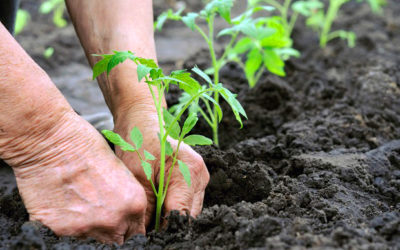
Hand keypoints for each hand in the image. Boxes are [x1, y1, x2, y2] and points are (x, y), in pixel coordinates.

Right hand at [7, 111, 146, 243]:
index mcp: (134, 204)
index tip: (120, 226)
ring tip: (78, 207)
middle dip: (110, 232)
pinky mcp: (59, 230)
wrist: (51, 141)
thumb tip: (125, 216)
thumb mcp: (120, 171)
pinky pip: (66, 238)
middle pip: (116, 242)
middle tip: (98, 216)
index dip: (127, 229)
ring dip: (88, 229)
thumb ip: (126, 199)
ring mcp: (86, 228)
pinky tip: (62, 206)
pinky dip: (64, 227)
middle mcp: (114, 221)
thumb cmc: (86, 146)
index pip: (137, 234)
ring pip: (92, 241)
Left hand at [113, 104, 209, 226]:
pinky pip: (185, 203)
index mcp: (190, 172)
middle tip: (145, 229)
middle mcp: (201, 176)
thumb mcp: (137, 177)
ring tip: (149, 218)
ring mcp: (200, 178)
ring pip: (188, 212)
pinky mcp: (194, 180)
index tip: (147, 237)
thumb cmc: (138, 142)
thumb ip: (146, 208)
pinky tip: (156, 207)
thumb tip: (145, 235)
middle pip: (188, 216)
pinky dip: (171, 209)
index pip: (181, 215)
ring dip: (169, 218)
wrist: (141, 120)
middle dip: (167, 226)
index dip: (164, 230)